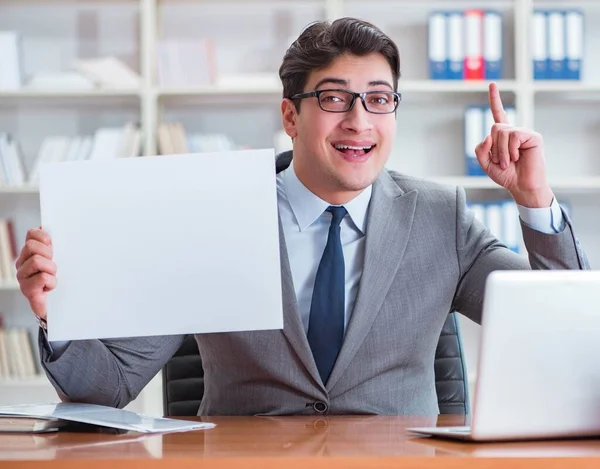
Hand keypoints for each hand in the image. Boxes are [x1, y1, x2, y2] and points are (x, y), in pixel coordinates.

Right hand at [15, 228, 56, 320]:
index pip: (32, 234)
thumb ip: (55, 245)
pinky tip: (51, 287)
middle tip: (54, 265)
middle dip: (48, 253)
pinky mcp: (28, 291)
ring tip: (53, 277)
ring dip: (51, 269)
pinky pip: (42, 277)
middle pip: (32, 246)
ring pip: (37, 261)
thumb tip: (50, 228)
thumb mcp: (60, 259)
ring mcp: (23, 278)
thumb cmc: (60, 281)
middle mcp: (22, 264)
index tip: (53, 245)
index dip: (44, 236)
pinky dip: (52, 282)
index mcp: (29, 253)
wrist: (60, 307)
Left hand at [474, 82, 553, 207]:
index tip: (493, 84)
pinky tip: (517, 158)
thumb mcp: (485, 164)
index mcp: (503, 136)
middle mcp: (514, 131)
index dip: (495, 99)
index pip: (498, 113)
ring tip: (508, 163)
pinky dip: (510, 150)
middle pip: (494, 127)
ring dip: (500, 152)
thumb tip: (488, 135)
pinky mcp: (533, 137)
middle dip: (493, 148)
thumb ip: (480, 150)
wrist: (522, 186)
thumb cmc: (506, 175)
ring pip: (502, 132)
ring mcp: (524, 133)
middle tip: (501, 162)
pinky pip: (514, 136)